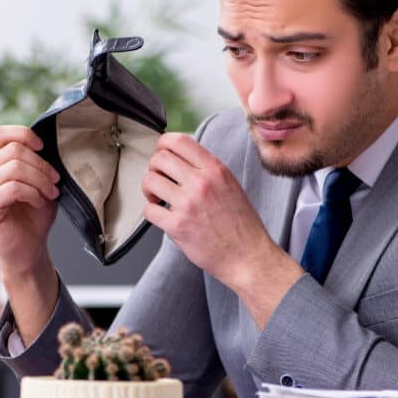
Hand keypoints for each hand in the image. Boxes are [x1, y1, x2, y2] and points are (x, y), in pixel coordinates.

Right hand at [0, 125, 60, 278]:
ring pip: (14, 168)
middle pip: (13, 151)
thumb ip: (37, 162)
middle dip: (41, 164)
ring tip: (50, 193)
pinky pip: (12, 188)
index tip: (43, 148)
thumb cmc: (33, 217)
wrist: (29, 249)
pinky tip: (38, 202)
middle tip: (55, 181)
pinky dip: (32, 193)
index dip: (23, 134)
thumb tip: (46, 144)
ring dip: (40, 180)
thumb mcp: (39, 183)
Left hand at [141, 133, 300, 305]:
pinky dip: (151, 212)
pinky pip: (149, 210)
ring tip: (158, 198)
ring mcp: (188, 204)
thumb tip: (180, 157)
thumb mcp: (230, 184)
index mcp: (215, 169)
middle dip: (154, 168)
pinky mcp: (177, 226)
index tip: (161, 154)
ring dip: (149, 189)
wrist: (248, 256)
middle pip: (159, 158)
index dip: (162, 144)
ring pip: (149, 181)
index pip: (178, 141)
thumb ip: (206, 169)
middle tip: (160, 179)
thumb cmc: (240, 224)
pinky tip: (163, 215)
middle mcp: (201, 183)